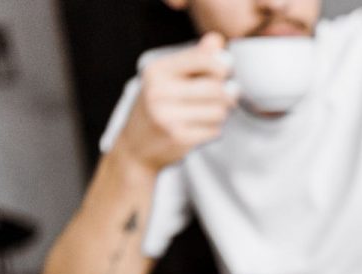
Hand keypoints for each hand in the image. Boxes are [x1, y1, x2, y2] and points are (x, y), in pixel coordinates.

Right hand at [115, 33, 236, 172]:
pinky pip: (215, 130)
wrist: (135, 146)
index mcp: (158, 70)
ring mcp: (168, 116)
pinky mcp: (179, 137)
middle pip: (217, 88)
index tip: (223, 73)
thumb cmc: (157, 106)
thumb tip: (217, 40)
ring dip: (220, 113)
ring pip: (219, 110)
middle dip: (226, 94)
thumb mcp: (168, 77)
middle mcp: (159, 91)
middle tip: (222, 97)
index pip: (205, 59)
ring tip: (205, 113)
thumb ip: (195, 58)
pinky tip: (198, 128)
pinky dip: (213, 129)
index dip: (223, 67)